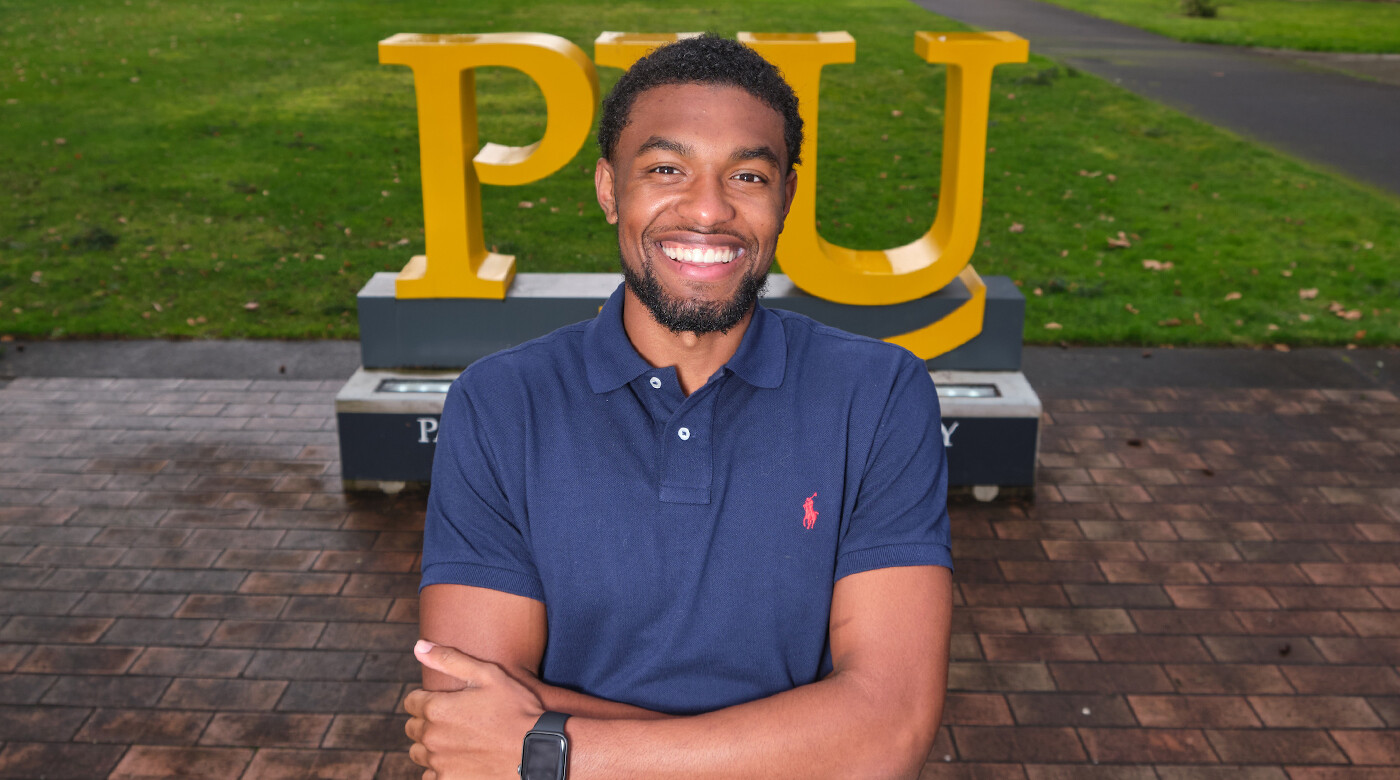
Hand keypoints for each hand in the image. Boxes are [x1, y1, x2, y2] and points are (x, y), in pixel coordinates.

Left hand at [405, 639, 546, 779]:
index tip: (447, 701)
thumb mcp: (488, 675)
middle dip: (428, 722)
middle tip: (456, 720)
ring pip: (419, 753)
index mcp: (437, 708)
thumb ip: (450, 660)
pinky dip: (441, 769)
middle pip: (412, 728)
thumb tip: (419, 646)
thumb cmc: (516, 709)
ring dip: (432, 746)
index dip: (427, 698)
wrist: (537, 750)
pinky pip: (430, 776)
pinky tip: (460, 760)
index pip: (411, 701)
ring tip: (458, 741)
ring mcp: (439, 763)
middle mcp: (432, 737)